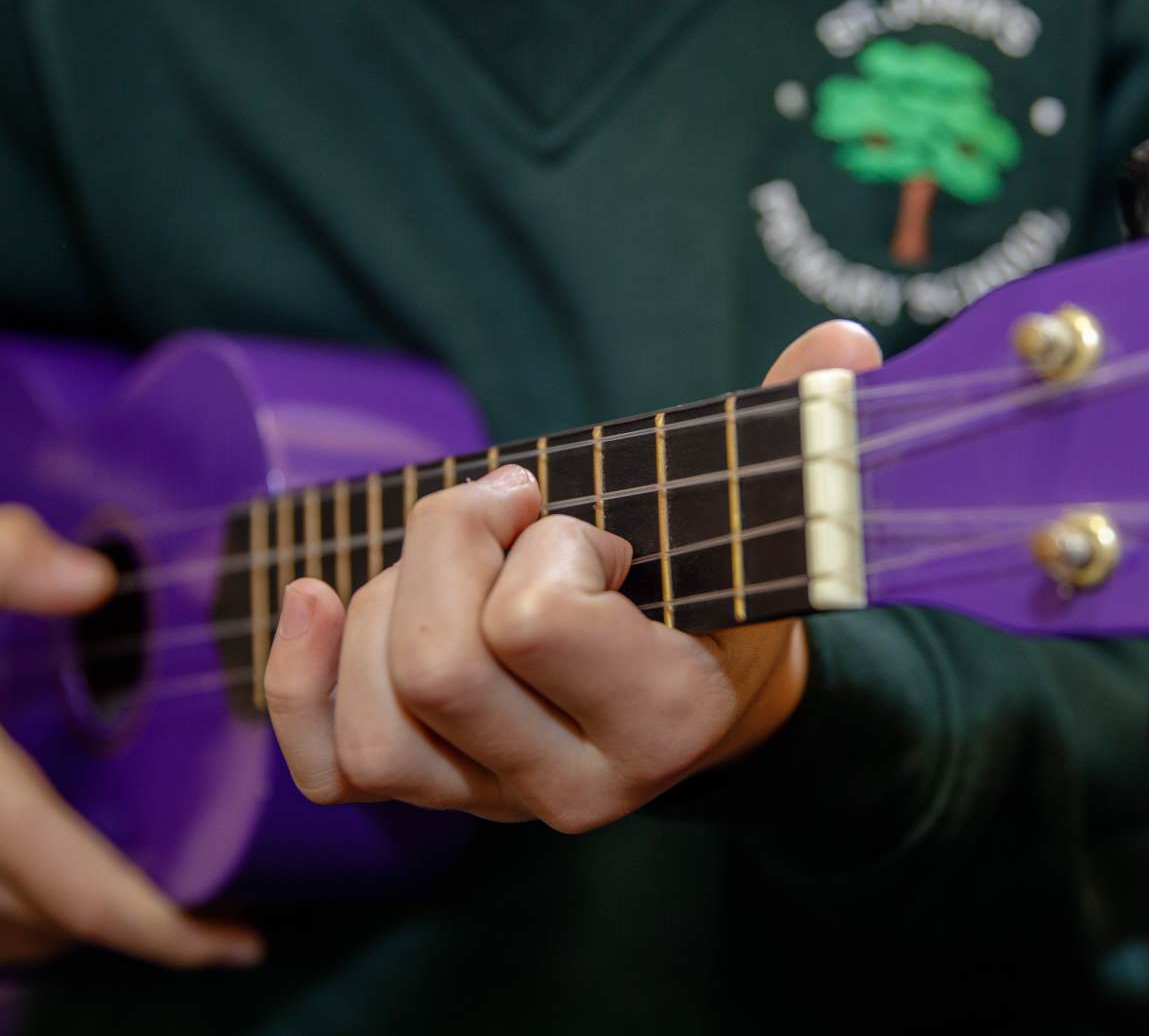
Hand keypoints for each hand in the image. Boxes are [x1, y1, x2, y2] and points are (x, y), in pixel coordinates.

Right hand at [0, 506, 261, 970]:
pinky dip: (37, 927)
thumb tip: (100, 578)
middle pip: (84, 926)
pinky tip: (64, 893)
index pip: (101, 901)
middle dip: (159, 924)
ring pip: (39, 940)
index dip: (180, 933)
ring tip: (152, 887)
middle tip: (223, 907)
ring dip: (93, 918)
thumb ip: (11, 556)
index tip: (243, 941)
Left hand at [266, 321, 882, 830]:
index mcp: (667, 717)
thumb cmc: (720, 586)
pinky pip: (330, 768)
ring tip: (453, 561)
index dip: (551, 544)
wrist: (712, 691)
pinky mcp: (439, 798)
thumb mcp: (759, 513)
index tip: (596, 532)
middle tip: (506, 507)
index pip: (537, 622)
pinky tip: (314, 598)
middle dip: (450, 546)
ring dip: (391, 603)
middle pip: (439, 668)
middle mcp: (580, 785)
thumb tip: (845, 345)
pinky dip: (304, 677)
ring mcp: (500, 804)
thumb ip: (793, 428)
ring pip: (378, 720)